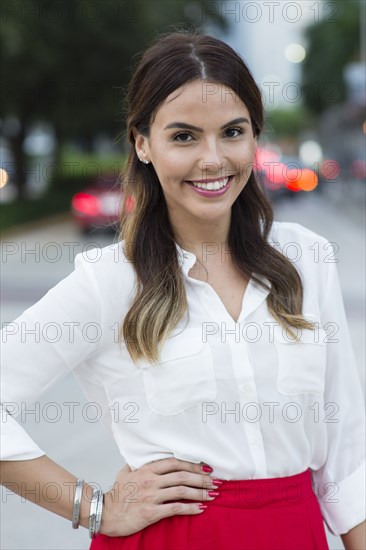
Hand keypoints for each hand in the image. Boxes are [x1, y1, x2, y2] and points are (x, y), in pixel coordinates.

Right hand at [99, 458, 218, 536]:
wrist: (104, 513)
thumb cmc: (116, 494)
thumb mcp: (124, 472)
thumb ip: (136, 463)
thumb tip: (142, 455)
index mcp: (147, 469)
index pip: (175, 463)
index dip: (192, 464)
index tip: (205, 467)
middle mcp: (151, 480)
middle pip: (182, 476)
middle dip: (202, 478)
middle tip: (215, 482)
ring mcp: (151, 496)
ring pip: (182, 491)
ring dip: (200, 492)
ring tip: (212, 495)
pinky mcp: (151, 512)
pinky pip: (175, 509)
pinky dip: (190, 508)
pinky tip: (200, 509)